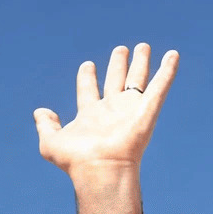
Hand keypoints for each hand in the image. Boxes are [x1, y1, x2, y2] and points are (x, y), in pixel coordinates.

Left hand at [33, 44, 177, 181]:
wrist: (100, 167)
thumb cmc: (76, 160)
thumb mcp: (51, 142)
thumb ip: (45, 125)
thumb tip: (40, 111)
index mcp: (90, 115)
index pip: (88, 90)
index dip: (87, 77)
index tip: (88, 65)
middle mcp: (111, 110)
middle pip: (115, 80)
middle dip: (118, 64)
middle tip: (121, 49)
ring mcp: (130, 109)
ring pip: (137, 79)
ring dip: (141, 62)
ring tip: (142, 46)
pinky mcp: (148, 109)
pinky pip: (160, 86)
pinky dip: (167, 70)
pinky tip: (172, 55)